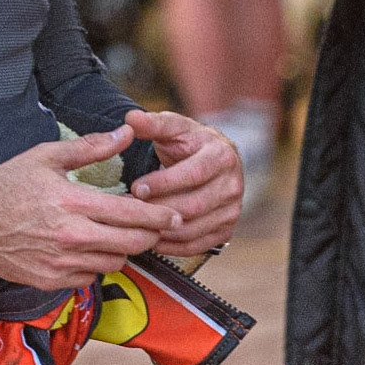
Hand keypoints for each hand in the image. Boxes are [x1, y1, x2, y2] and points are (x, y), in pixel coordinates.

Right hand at [0, 126, 180, 289]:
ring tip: (121, 234)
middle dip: (150, 236)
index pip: (132, 215)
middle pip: (131, 245)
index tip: (174, 214)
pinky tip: (92, 248)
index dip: (159, 216)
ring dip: (123, 249)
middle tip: (157, 227)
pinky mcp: (50, 280)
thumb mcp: (48, 156)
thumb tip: (126, 132)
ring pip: (113, 262)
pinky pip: (90, 277)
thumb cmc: (8, 184)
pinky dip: (98, 264)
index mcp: (74, 203)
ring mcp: (60, 263)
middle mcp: (71, 237)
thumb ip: (92, 147)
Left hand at [125, 110, 242, 254]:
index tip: (136, 187)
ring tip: (138, 223)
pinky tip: (152, 238)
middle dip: (159, 208)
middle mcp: (234, 184)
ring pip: (193, 228)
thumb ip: (152, 124)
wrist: (214, 161)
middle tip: (131, 209)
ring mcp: (233, 209)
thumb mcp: (173, 129)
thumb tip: (131, 118)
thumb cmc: (189, 143)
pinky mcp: (227, 230)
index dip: (163, 183)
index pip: (193, 174)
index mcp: (222, 155)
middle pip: (193, 205)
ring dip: (162, 229)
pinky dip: (172, 246)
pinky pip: (197, 246)